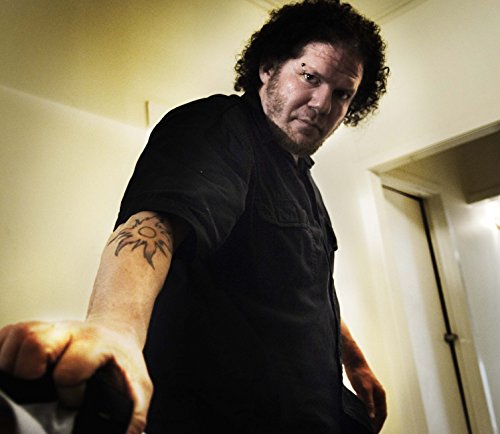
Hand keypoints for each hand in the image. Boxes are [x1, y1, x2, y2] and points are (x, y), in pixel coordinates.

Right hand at [0, 320, 152, 433]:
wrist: (116, 339)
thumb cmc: (122, 366)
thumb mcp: (138, 389)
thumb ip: (131, 416)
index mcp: (96, 345)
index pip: (70, 366)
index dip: (68, 388)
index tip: (73, 401)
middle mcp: (70, 332)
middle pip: (35, 342)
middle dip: (29, 371)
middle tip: (38, 389)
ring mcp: (49, 329)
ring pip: (18, 337)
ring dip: (12, 364)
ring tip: (25, 384)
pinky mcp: (31, 331)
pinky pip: (6, 337)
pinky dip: (3, 357)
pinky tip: (15, 373)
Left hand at [345, 362, 386, 432]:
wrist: (353, 362)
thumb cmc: (360, 373)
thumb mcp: (364, 389)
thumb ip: (368, 403)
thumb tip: (372, 416)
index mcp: (381, 395)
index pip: (382, 414)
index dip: (379, 424)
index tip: (374, 432)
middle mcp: (377, 395)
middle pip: (378, 413)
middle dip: (375, 423)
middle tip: (369, 431)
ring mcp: (371, 394)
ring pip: (372, 409)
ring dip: (370, 418)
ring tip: (364, 427)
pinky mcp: (363, 392)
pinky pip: (366, 405)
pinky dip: (364, 412)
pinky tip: (358, 416)